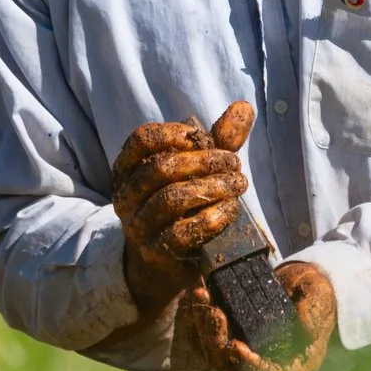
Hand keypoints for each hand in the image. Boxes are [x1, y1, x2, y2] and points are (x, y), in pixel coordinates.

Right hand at [113, 101, 253, 315]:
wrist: (165, 263)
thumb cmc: (183, 205)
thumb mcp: (198, 169)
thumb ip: (219, 140)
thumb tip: (244, 107)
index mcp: (128, 168)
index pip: (141, 139)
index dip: (174, 134)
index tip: (203, 139)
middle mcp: (126, 196)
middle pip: (160, 168)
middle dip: (204, 161)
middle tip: (234, 163)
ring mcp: (138, 226)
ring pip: (171, 199)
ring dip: (213, 187)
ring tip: (238, 183)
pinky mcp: (156, 253)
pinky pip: (181, 233)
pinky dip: (211, 217)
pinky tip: (230, 209)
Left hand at [180, 259, 336, 370]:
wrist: (303, 284)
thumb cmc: (316, 294)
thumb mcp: (320, 297)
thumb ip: (313, 312)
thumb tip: (304, 328)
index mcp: (296, 363)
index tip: (239, 348)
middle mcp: (269, 364)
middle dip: (221, 347)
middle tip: (217, 317)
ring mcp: (249, 353)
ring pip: (220, 356)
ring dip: (208, 332)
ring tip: (207, 301)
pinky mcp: (235, 337)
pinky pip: (214, 337)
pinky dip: (205, 320)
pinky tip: (202, 295)